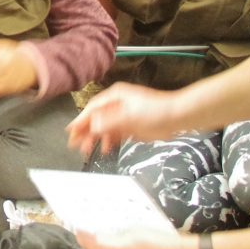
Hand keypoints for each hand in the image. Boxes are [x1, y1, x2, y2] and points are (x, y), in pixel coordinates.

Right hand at [67, 82, 182, 158]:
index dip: (80, 120)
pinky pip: (115, 135)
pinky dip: (109, 142)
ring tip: (87, 150)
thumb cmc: (157, 110)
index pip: (92, 109)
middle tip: (75, 144)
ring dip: (96, 139)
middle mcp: (116, 106)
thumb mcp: (130, 115)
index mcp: (114, 97)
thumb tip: (94, 127)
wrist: (178, 116)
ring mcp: (124, 116)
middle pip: (96, 119)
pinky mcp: (131, 127)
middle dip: (85, 132)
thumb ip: (110, 121)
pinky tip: (105, 149)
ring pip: (104, 128)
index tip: (70, 131)